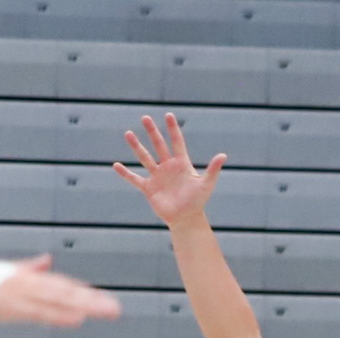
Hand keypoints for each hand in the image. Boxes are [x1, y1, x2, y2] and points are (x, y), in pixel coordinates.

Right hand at [0, 252, 120, 327]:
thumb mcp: (8, 270)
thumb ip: (30, 268)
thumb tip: (47, 261)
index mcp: (29, 278)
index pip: (61, 286)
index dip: (82, 293)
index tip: (103, 300)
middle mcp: (30, 284)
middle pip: (67, 293)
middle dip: (93, 301)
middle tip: (116, 310)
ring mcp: (23, 296)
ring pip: (60, 301)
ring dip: (85, 307)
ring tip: (106, 312)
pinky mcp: (14, 308)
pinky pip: (42, 314)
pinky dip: (60, 316)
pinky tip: (78, 320)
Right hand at [113, 112, 225, 227]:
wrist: (186, 219)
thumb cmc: (198, 201)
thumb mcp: (206, 184)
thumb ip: (213, 169)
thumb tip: (223, 155)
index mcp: (181, 163)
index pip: (176, 142)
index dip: (173, 128)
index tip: (168, 115)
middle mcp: (168, 167)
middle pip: (158, 145)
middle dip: (152, 132)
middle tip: (145, 117)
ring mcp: (157, 176)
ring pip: (145, 157)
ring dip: (136, 146)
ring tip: (128, 134)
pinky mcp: (149, 188)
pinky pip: (135, 179)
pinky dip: (125, 173)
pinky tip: (116, 165)